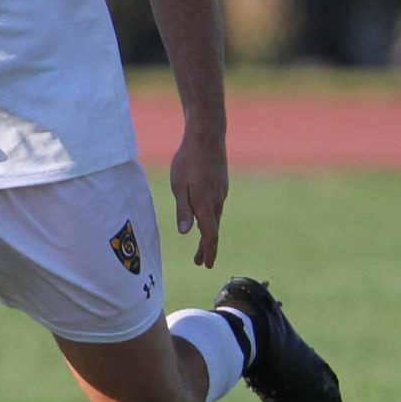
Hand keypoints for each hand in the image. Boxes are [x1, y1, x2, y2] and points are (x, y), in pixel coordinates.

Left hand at [168, 125, 227, 268]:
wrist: (207, 136)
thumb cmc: (188, 160)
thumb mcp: (179, 186)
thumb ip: (183, 210)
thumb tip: (186, 233)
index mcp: (205, 204)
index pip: (209, 235)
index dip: (208, 251)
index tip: (207, 265)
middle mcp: (217, 200)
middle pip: (213, 229)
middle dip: (206, 247)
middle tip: (200, 262)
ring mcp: (221, 191)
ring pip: (215, 217)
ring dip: (209, 232)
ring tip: (201, 243)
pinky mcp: (221, 184)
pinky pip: (216, 206)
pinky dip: (211, 217)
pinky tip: (205, 217)